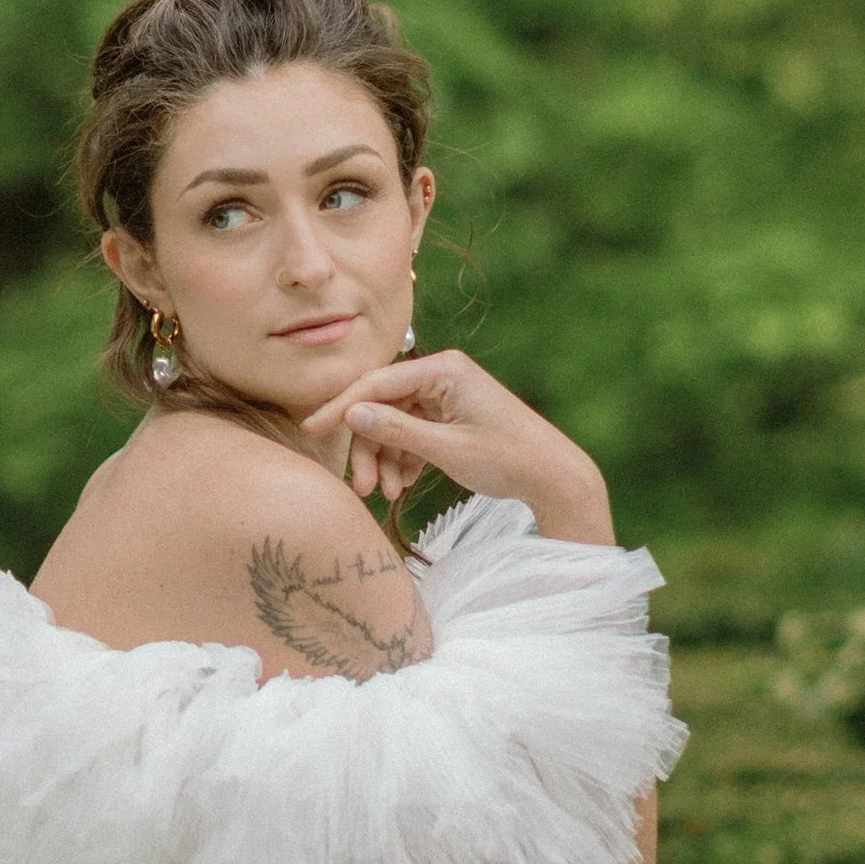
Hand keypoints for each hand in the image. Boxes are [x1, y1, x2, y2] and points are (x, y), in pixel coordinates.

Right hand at [302, 348, 613, 540]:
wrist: (553, 476)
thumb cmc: (507, 458)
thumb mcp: (446, 448)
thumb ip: (397, 430)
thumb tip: (352, 414)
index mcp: (443, 369)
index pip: (376, 383)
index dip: (340, 408)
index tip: (311, 431)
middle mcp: (442, 374)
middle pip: (382, 405)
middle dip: (369, 447)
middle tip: (361, 487)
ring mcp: (446, 395)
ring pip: (395, 423)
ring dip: (385, 458)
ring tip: (387, 494)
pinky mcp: (450, 416)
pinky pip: (412, 433)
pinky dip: (403, 459)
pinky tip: (402, 486)